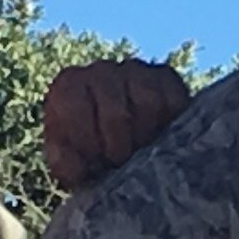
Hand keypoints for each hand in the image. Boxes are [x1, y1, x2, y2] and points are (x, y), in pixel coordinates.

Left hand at [40, 57, 192, 192]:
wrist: (123, 150)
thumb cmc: (90, 157)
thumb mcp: (71, 166)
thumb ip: (65, 165)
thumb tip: (76, 167)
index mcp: (69, 85)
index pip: (74, 106)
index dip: (85, 140)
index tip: (93, 161)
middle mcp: (101, 71)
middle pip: (115, 112)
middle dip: (119, 147)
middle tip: (120, 163)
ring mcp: (135, 70)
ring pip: (148, 103)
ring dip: (146, 136)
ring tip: (140, 154)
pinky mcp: (165, 78)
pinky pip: (172, 100)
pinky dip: (168, 124)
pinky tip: (159, 139)